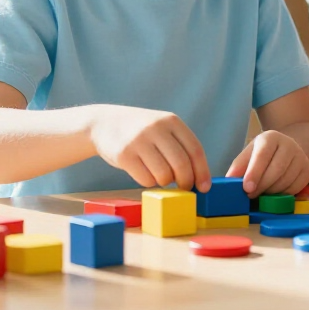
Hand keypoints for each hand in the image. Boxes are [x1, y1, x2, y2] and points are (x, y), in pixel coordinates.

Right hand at [89, 105, 210, 191]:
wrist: (103, 123)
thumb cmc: (141, 132)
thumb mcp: (162, 128)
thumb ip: (179, 147)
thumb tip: (199, 179)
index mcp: (171, 121)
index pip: (195, 150)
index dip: (202, 172)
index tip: (205, 187)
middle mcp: (156, 128)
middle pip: (181, 165)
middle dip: (186, 182)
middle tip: (184, 188)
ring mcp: (139, 140)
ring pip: (164, 175)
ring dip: (164, 182)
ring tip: (158, 175)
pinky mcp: (124, 154)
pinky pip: (146, 180)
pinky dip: (148, 182)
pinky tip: (143, 172)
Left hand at [226, 130, 308, 195]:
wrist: (287, 150)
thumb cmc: (263, 154)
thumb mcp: (249, 154)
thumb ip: (238, 167)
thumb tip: (228, 181)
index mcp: (270, 137)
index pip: (262, 155)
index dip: (254, 173)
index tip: (246, 188)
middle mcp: (289, 144)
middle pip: (276, 170)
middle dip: (261, 186)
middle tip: (250, 195)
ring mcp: (300, 157)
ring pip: (285, 181)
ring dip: (271, 192)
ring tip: (261, 193)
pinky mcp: (307, 171)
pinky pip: (294, 188)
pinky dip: (282, 194)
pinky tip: (274, 192)